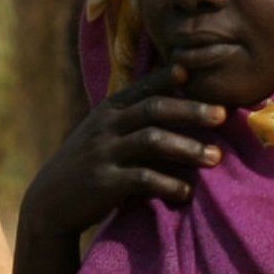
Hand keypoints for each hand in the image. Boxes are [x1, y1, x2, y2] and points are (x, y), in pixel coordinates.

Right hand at [19, 65, 225, 241]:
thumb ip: (132, 118)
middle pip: (153, 109)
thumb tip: (179, 103)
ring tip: (215, 157)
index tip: (193, 72)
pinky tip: (187, 192)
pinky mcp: (105, 182)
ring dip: (187, 148)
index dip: (166, 78)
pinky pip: (142, 179)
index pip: (142, 88)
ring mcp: (104, 153)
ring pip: (151, 141)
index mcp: (108, 111)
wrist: (51, 201)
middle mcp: (106, 126)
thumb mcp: (103, 133)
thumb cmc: (88, 164)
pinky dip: (168, 184)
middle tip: (222, 115)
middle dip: (190, 110)